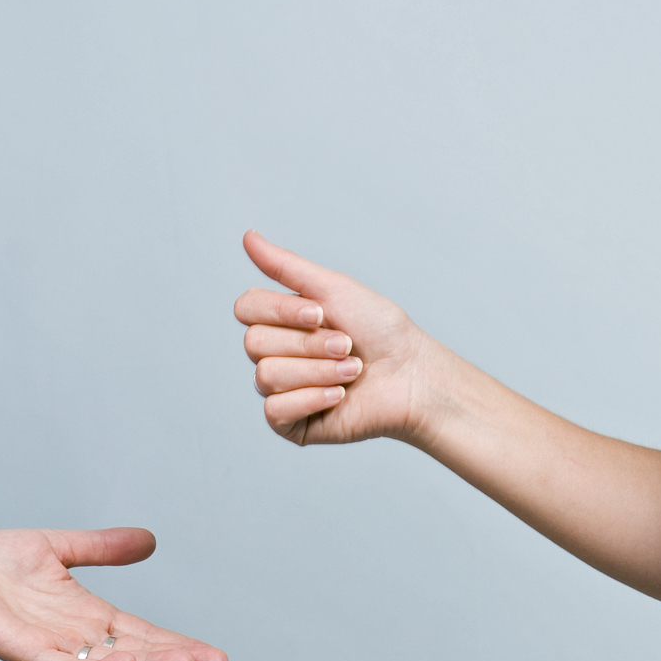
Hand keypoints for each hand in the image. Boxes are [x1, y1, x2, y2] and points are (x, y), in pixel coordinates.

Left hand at [0, 527, 227, 660]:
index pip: (142, 634)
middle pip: (137, 654)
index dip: (177, 643)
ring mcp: (54, 646)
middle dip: (177, 659)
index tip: (214, 653)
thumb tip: (149, 540)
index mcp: (87, 614)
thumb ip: (101, 548)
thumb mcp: (58, 548)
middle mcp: (76, 636)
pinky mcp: (28, 651)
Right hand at [234, 229, 449, 445]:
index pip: (246, 308)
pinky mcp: (291, 424)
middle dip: (309, 343)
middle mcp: (275, 354)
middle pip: (254, 343)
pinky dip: (312, 399)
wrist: (413, 375)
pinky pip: (274, 411)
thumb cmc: (381, 331)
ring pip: (266, 376)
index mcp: (281, 320)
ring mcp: (281, 390)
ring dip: (319, 371)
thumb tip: (248, 237)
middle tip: (347, 345)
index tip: (321, 311)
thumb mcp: (333, 288)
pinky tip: (340, 396)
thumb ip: (285, 266)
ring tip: (352, 371)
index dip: (281, 310)